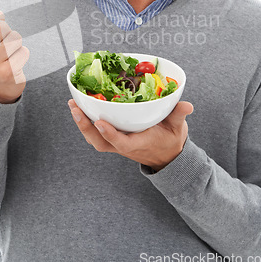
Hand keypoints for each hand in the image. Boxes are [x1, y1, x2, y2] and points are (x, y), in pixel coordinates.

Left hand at [68, 99, 192, 170]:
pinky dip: (86, 122)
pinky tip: (79, 107)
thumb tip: (187, 105)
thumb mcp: (178, 128)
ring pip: (94, 139)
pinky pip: (95, 134)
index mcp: (138, 143)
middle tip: (75, 109)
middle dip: (86, 127)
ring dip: (82, 124)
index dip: (110, 134)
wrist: (167, 157)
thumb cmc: (171, 140)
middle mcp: (124, 145)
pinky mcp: (113, 139)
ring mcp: (116, 144)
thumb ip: (179, 115)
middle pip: (100, 142)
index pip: (122, 142)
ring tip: (73, 105)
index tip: (100, 122)